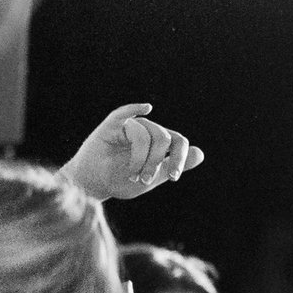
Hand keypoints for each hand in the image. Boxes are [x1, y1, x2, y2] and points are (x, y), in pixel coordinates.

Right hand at [62, 103, 204, 200]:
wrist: (92, 184)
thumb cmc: (121, 180)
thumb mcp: (153, 177)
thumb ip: (174, 165)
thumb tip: (200, 153)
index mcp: (162, 141)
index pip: (179, 142)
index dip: (180, 159)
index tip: (173, 177)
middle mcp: (149, 130)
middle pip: (163, 139)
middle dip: (156, 162)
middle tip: (144, 180)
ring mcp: (131, 125)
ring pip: (145, 136)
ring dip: (139, 159)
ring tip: (130, 174)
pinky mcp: (112, 125)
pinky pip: (124, 113)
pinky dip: (134, 109)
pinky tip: (146, 108)